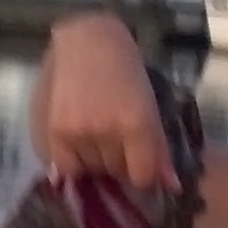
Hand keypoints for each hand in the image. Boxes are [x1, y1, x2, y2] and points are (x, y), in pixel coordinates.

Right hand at [32, 16, 177, 192]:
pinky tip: (78, 142)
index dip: (142, 172)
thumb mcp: (149, 106)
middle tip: (116, 137)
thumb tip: (172, 186)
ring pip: (91, 171)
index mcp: (137, 124)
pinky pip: (65, 168)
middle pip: (116, 173)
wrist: (87, 41)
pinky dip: (73, 161)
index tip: (139, 161)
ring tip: (95, 134)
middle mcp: (106, 132)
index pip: (142, 176)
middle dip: (119, 162)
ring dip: (95, 161)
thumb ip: (159, 148)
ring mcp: (78, 133)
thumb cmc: (126, 71)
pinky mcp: (55, 132)